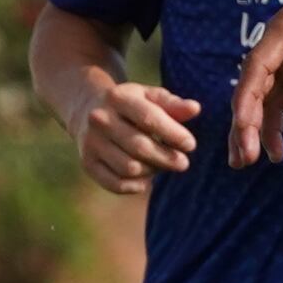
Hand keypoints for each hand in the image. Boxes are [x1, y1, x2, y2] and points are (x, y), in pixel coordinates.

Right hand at [71, 66, 199, 195]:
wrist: (88, 110)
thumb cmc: (131, 105)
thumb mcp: (150, 97)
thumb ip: (173, 104)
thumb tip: (195, 109)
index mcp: (118, 97)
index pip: (149, 119)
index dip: (173, 135)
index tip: (190, 145)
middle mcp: (100, 119)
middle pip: (140, 147)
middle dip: (166, 158)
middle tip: (183, 163)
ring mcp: (91, 142)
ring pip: (129, 168)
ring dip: (152, 171)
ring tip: (161, 165)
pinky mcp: (87, 163)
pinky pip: (116, 184)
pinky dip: (136, 185)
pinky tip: (147, 178)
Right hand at [229, 0, 282, 170]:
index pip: (257, 68)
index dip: (247, 103)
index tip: (243, 134)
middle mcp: (279, 42)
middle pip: (252, 85)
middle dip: (245, 122)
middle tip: (241, 159)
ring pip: (261, 96)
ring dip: (255, 127)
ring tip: (246, 161)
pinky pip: (279, 99)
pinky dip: (275, 122)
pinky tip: (275, 148)